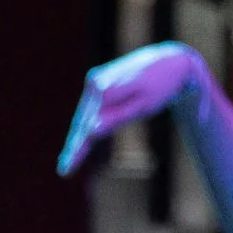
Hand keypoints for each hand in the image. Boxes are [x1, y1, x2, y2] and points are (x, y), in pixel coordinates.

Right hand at [59, 41, 202, 176]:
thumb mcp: (144, 105)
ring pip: (83, 115)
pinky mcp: (97, 81)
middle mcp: (95, 82)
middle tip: (63, 171)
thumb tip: (92, 130)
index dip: (77, 149)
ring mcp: (95, 80)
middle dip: (74, 147)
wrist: (169, 61)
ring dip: (77, 138)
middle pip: (81, 121)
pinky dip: (84, 125)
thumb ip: (117, 117)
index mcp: (105, 88)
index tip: (66, 168)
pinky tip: (78, 143)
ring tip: (67, 164)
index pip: (88, 126)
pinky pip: (89, 109)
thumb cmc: (161, 86)